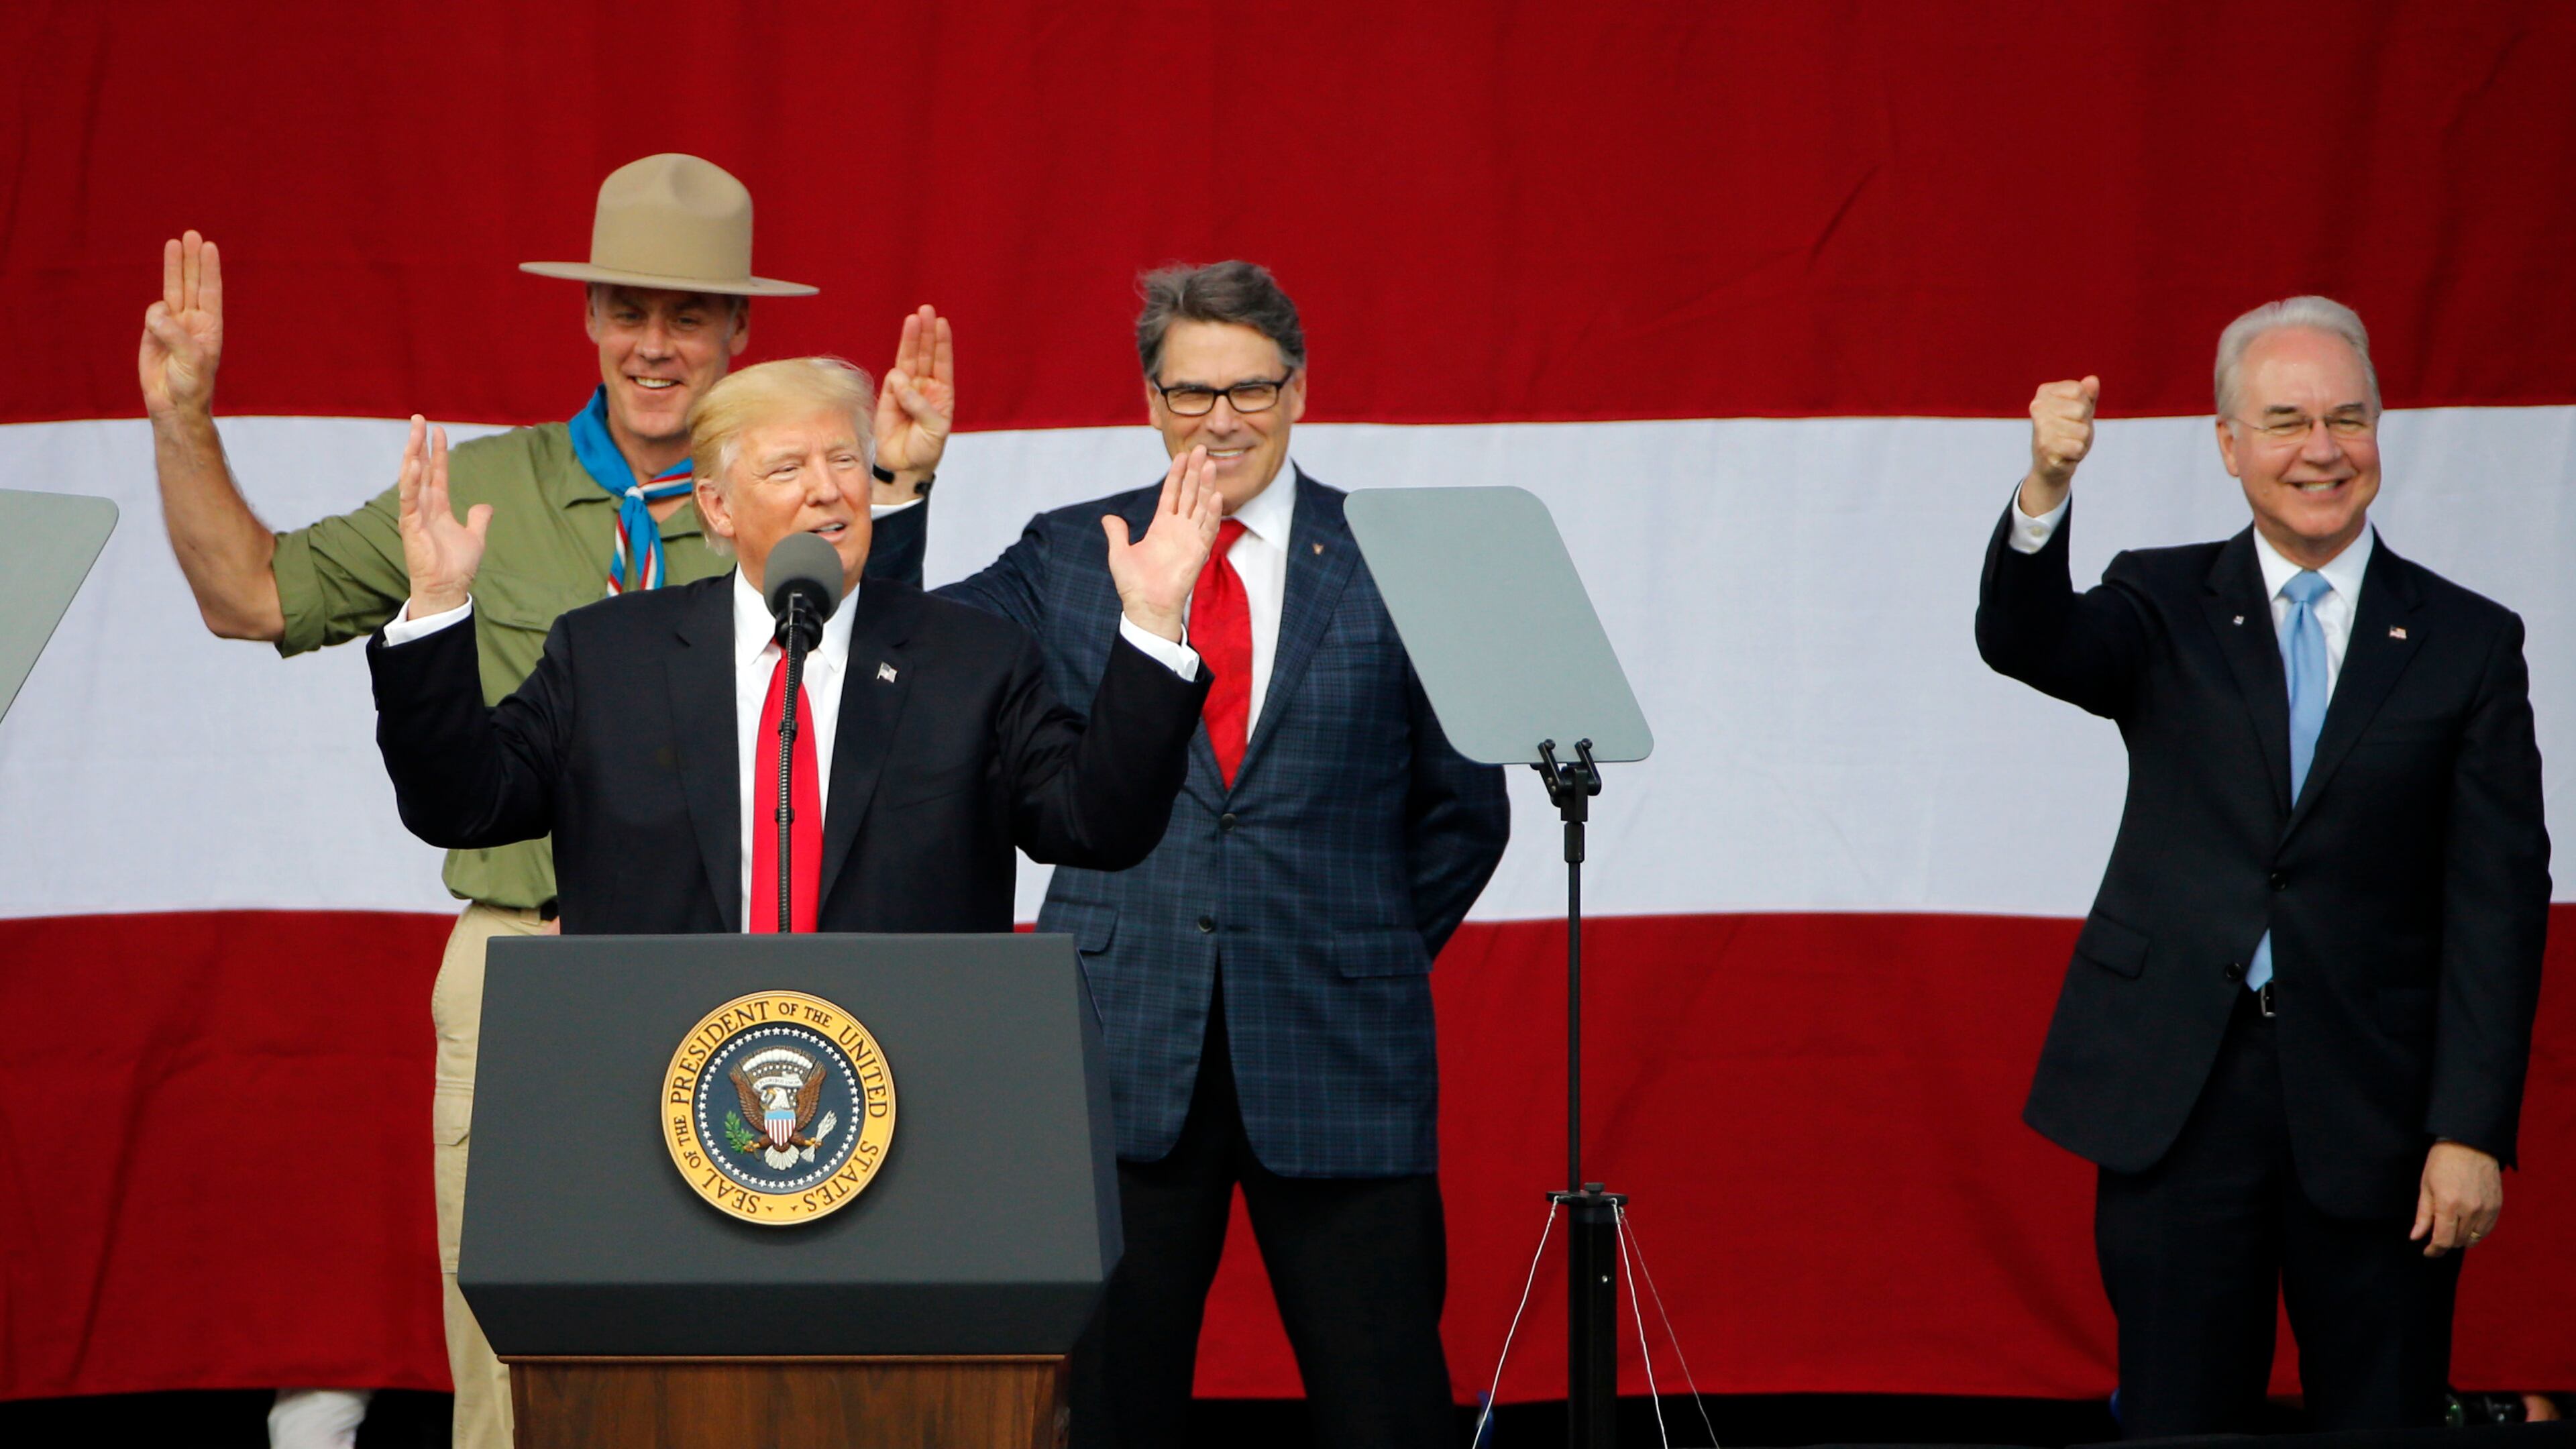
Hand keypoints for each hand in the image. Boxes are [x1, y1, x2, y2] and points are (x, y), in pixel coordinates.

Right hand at [140, 231, 224, 418]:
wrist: (172, 405)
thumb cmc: (191, 385)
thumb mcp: (190, 359)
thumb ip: (174, 333)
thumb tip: (157, 310)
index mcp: (210, 326)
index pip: (210, 291)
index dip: (209, 269)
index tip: (209, 247)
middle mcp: (193, 321)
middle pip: (192, 283)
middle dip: (191, 260)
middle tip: (192, 235)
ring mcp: (173, 324)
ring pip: (173, 289)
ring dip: (174, 267)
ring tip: (174, 242)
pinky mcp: (153, 332)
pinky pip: (152, 313)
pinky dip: (153, 315)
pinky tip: (156, 326)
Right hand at [396, 416, 491, 617]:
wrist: (448, 588)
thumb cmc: (456, 566)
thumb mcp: (474, 537)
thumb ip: (478, 519)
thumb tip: (485, 506)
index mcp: (437, 507)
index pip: (437, 473)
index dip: (437, 452)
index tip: (439, 430)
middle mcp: (424, 507)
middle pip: (420, 468)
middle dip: (418, 443)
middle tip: (417, 418)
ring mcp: (415, 514)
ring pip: (412, 478)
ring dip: (412, 454)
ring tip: (414, 432)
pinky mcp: (410, 525)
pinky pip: (409, 500)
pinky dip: (410, 482)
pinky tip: (413, 464)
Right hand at [872, 304, 953, 498]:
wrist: (904, 468)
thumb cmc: (925, 450)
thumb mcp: (934, 429)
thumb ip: (920, 405)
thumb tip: (901, 381)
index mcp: (941, 394)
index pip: (942, 362)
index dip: (941, 342)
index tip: (941, 322)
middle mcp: (924, 388)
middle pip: (924, 354)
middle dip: (925, 332)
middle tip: (925, 310)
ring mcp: (905, 391)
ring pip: (907, 360)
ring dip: (910, 340)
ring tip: (913, 319)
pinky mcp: (888, 397)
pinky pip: (892, 381)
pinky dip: (897, 380)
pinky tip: (901, 386)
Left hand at [1104, 446, 1220, 642]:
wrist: (1146, 607)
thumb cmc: (1134, 585)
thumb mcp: (1119, 553)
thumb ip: (1117, 533)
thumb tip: (1108, 518)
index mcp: (1161, 526)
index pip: (1171, 494)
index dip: (1177, 475)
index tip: (1182, 455)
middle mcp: (1178, 529)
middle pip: (1189, 494)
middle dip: (1195, 472)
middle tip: (1202, 450)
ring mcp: (1190, 539)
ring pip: (1201, 506)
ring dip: (1206, 486)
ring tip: (1210, 465)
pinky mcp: (1198, 552)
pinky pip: (1208, 528)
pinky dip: (1213, 513)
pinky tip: (1216, 496)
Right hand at [2020, 375, 2098, 516]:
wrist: (2050, 464)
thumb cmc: (2067, 432)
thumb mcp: (2080, 409)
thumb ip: (2088, 394)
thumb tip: (2093, 380)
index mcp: (2044, 392)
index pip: (2078, 390)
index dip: (2084, 404)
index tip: (2072, 415)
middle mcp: (2037, 407)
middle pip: (2081, 410)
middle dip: (2083, 423)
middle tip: (2071, 431)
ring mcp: (2040, 428)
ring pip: (2082, 430)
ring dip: (2081, 440)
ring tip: (2068, 443)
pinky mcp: (2045, 449)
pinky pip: (2078, 447)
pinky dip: (2077, 453)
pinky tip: (2066, 454)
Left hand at [2411, 1140, 2501, 1257]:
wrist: (2470, 1144)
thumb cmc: (2442, 1162)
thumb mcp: (2426, 1186)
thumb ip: (2423, 1215)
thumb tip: (2416, 1238)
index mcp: (2448, 1204)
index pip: (2443, 1240)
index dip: (2434, 1250)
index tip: (2428, 1252)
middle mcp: (2470, 1209)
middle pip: (2458, 1241)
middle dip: (2446, 1242)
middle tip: (2437, 1236)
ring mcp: (2486, 1208)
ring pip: (2473, 1238)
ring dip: (2461, 1239)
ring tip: (2451, 1229)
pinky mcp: (2497, 1206)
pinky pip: (2486, 1230)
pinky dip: (2476, 1232)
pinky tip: (2466, 1225)